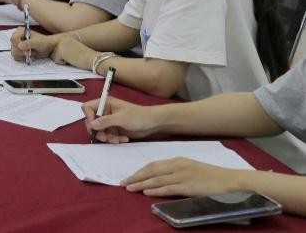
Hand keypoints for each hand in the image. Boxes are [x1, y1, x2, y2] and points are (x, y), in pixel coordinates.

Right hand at [11, 30, 58, 61]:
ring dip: (24, 55)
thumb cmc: (44, 42)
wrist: (48, 48)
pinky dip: (23, 58)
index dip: (19, 45)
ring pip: (14, 53)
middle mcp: (17, 37)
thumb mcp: (38, 42)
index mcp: (20, 31)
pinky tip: (29, 56)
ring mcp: (17, 44)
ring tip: (31, 53)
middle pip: (13, 47)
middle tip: (30, 52)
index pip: (14, 39)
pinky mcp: (18, 51)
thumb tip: (19, 46)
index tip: (27, 50)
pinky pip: (16, 57)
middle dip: (22, 51)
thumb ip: (28, 43)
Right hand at [83, 97, 161, 142]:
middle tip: (105, 138)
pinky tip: (123, 139)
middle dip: (98, 131)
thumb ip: (105, 121)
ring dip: (107, 137)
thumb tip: (91, 124)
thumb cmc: (138, 116)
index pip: (87, 107)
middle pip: (92, 121)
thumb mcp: (121, 118)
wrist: (153, 123)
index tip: (94, 126)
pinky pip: (108, 135)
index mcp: (105, 103)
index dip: (88, 116)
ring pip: (99, 131)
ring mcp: (109, 121)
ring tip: (117, 140)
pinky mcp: (114, 129)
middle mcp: (105, 111)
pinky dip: (114, 139)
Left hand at [123, 157, 245, 197]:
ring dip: (141, 184)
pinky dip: (155, 190)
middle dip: (135, 176)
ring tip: (129, 188)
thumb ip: (175, 171)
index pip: (153, 165)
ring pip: (156, 180)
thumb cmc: (211, 176)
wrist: (229, 180)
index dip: (139, 171)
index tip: (130, 176)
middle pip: (151, 171)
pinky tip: (146, 192)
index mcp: (177, 160)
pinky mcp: (188, 186)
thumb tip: (159, 177)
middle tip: (123, 182)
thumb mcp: (190, 168)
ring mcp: (182, 176)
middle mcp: (177, 166)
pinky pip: (168, 188)